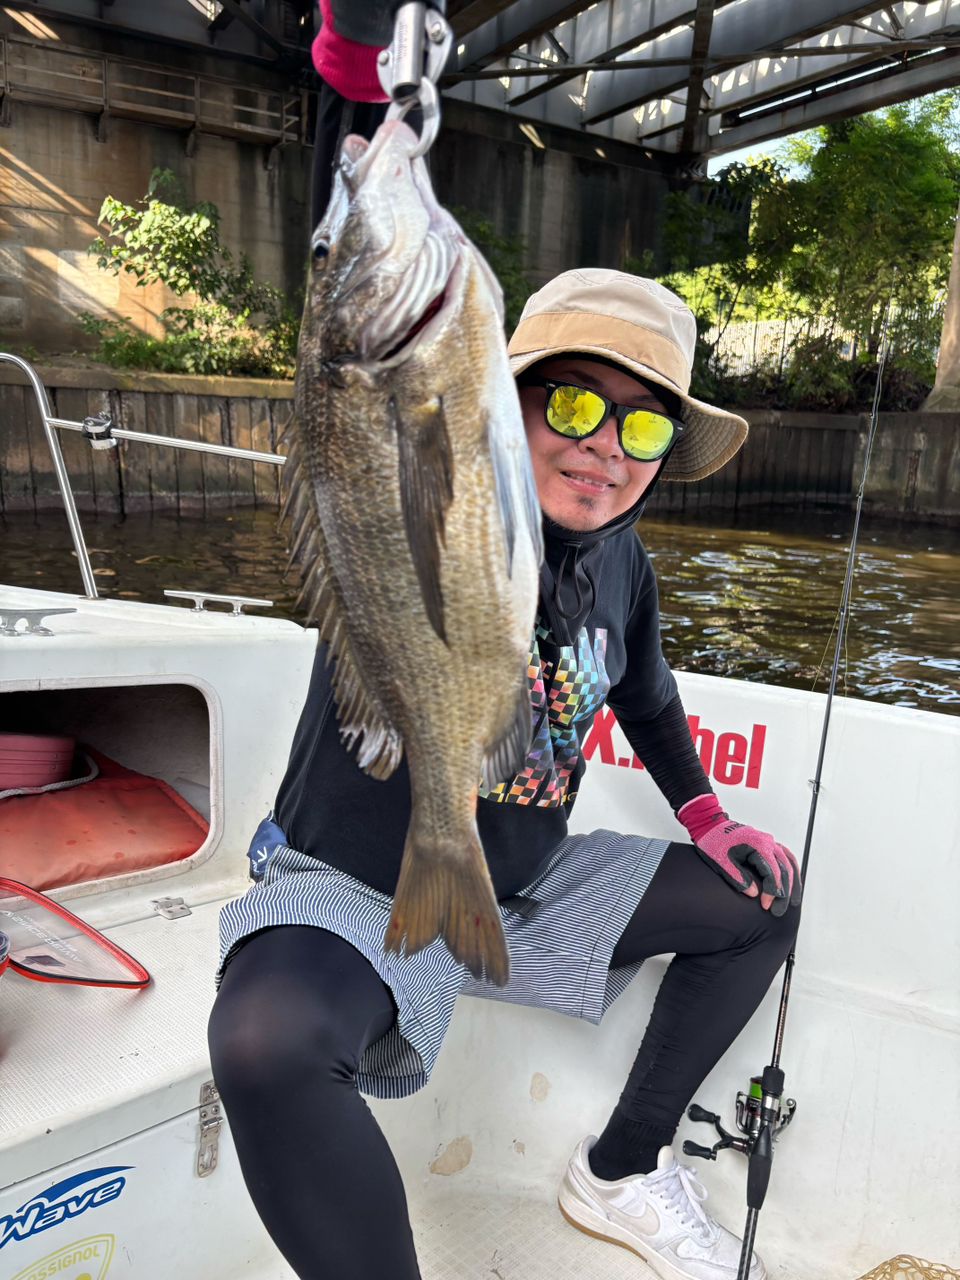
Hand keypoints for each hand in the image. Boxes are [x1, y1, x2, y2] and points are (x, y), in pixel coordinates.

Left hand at [677, 794, 800, 915]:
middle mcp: (767, 841)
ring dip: (792, 882)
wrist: (708, 825)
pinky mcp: (766, 843)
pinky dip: (790, 868)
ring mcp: (768, 841)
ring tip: (793, 899)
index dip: (772, 892)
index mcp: (758, 845)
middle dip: (783, 892)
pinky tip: (792, 879)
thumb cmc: (713, 841)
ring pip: (788, 862)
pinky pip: (784, 855)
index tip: (767, 905)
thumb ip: (739, 879)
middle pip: (784, 869)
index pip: (773, 872)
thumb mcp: (722, 863)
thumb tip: (754, 893)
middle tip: (779, 910)